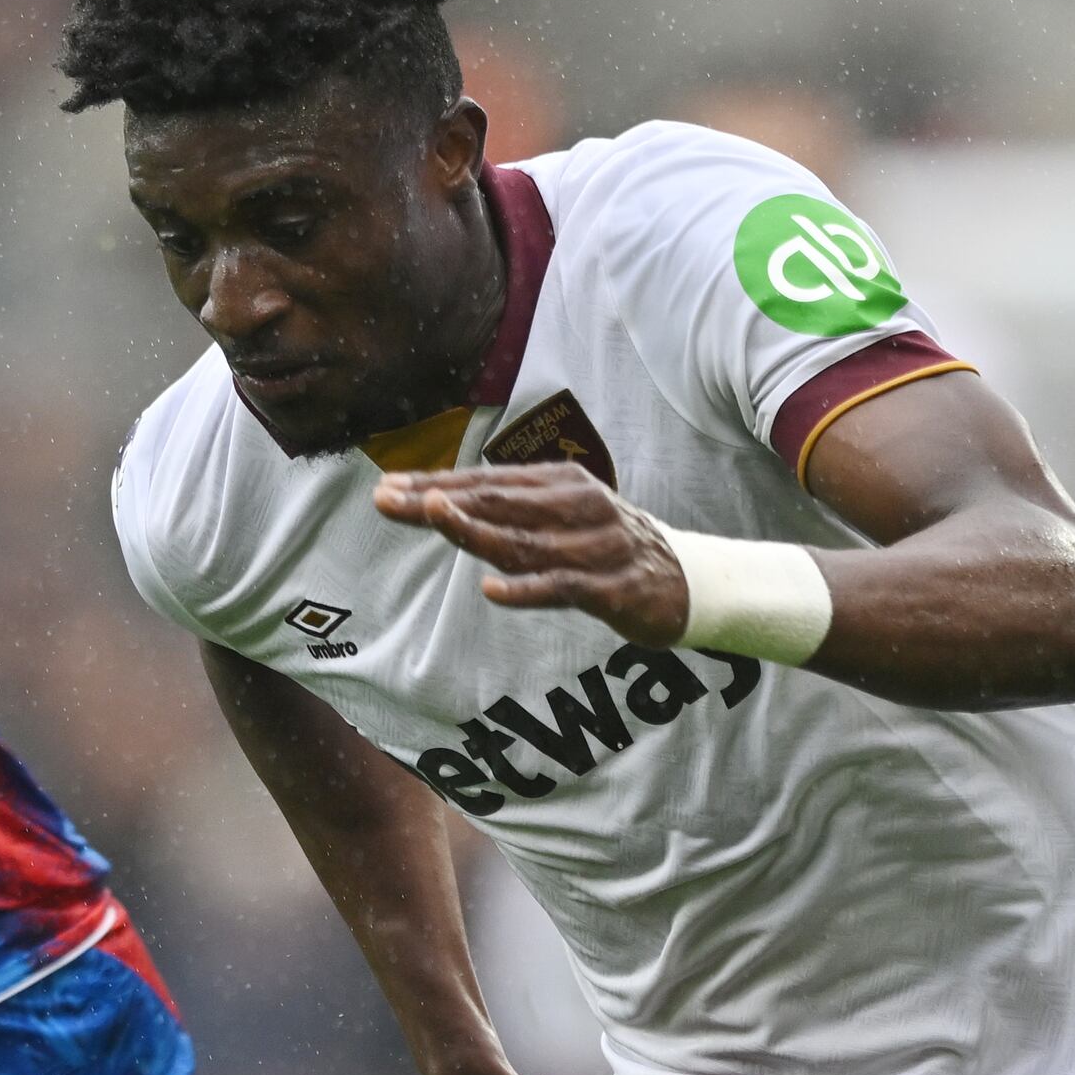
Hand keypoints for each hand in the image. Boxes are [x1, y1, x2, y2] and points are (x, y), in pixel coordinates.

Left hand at [372, 461, 688, 642]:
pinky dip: (528, 590)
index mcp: (559, 484)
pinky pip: (564, 587)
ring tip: (433, 519)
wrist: (689, 581)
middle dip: (439, 501)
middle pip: (496, 503)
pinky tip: (493, 591)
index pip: (486, 483)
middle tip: (387, 499)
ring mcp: (595, 546)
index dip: (434, 486)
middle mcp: (576, 506)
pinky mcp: (613, 587)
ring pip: (525, 541)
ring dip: (476, 531)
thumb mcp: (559, 518)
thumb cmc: (607, 547)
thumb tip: (437, 503)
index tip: (386, 489)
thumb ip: (506, 513)